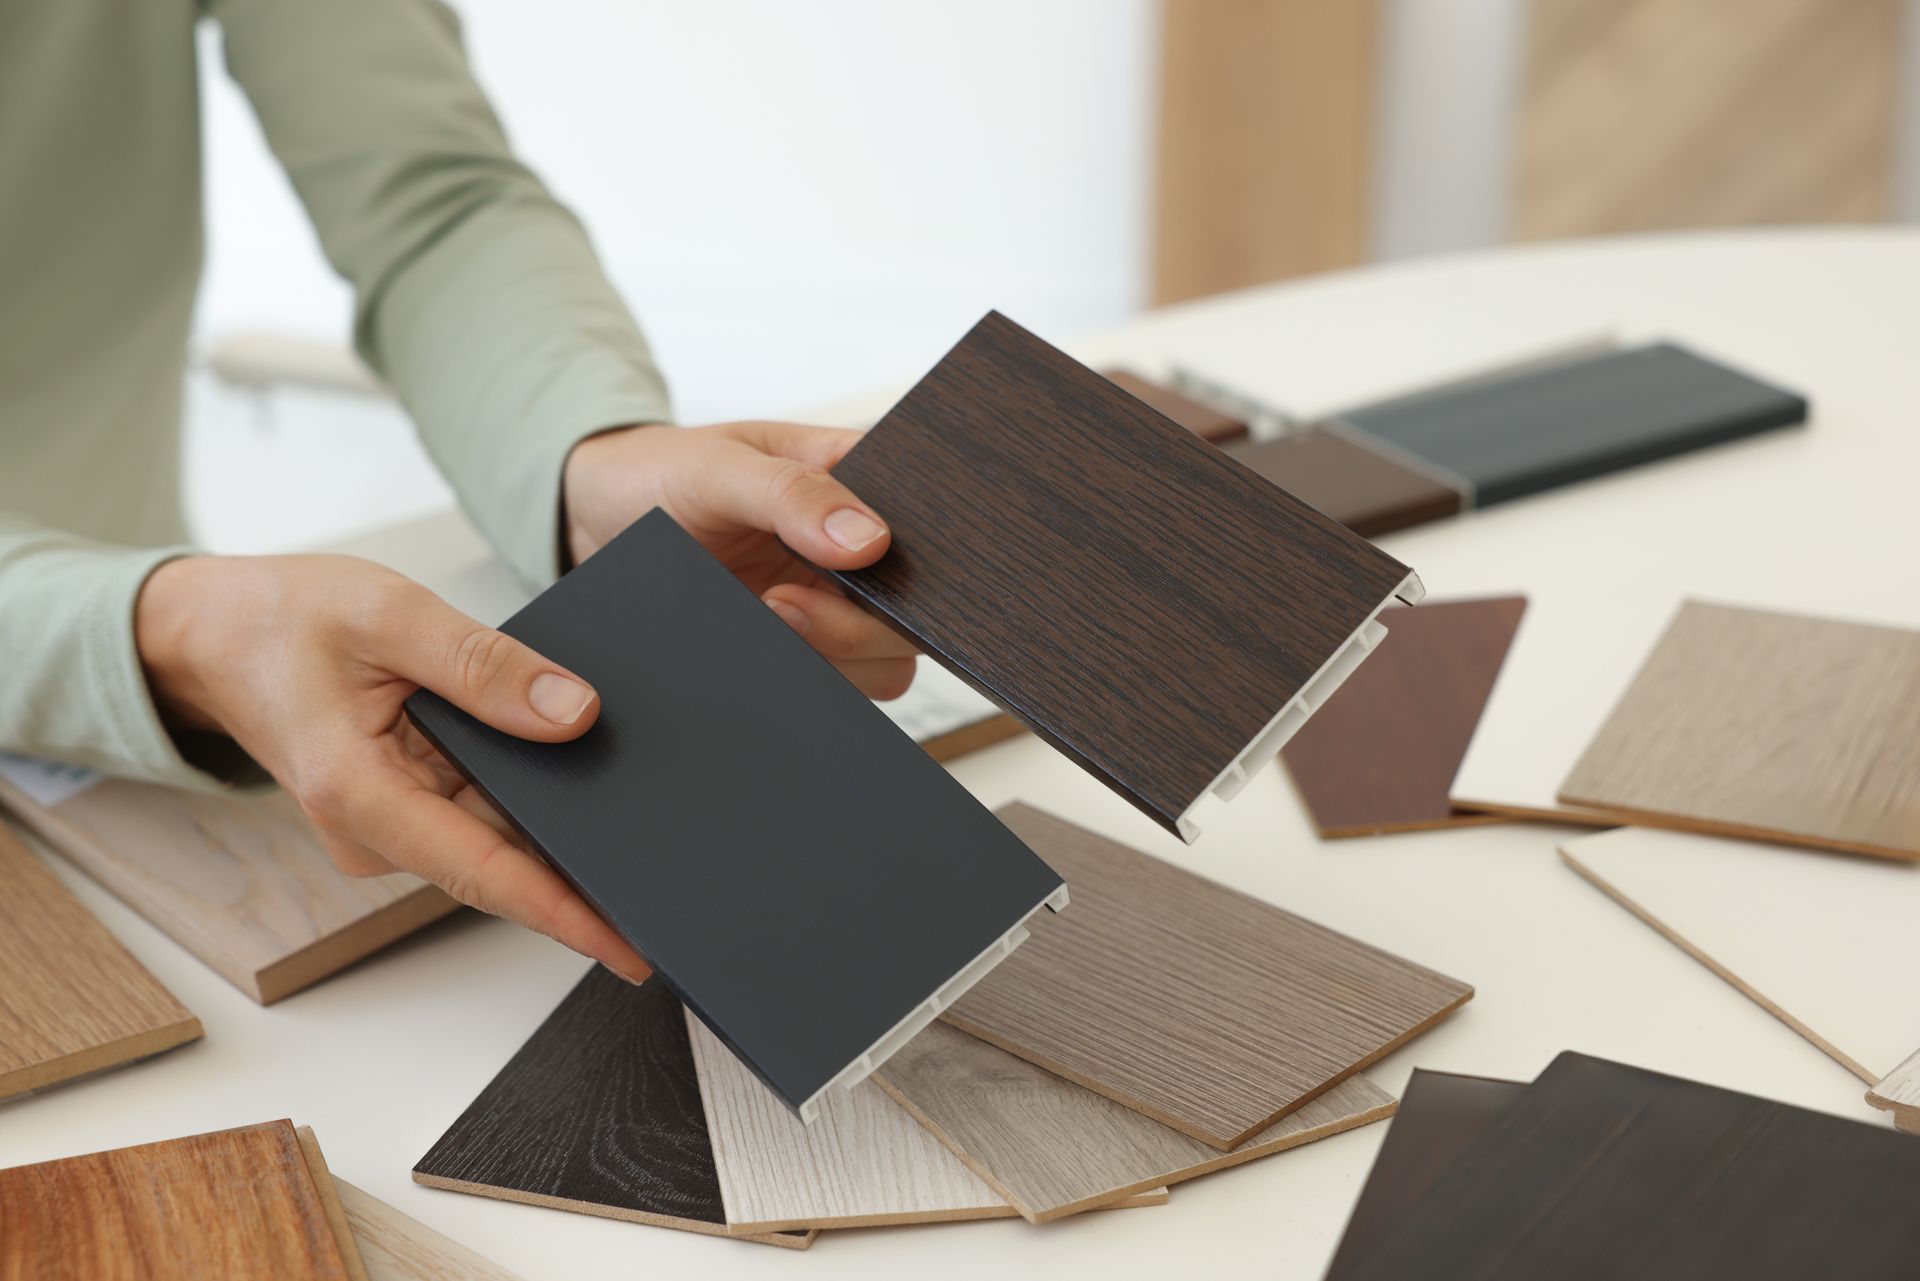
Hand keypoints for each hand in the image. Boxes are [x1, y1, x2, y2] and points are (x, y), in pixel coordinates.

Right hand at [136, 553, 650, 982]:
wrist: (211, 634)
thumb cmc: (282, 620)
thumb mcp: (390, 616)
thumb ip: (484, 666)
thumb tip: (574, 713)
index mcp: (361, 796)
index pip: (485, 872)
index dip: (564, 914)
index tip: (632, 944)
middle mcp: (377, 830)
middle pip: (503, 863)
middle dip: (588, 870)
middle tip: (682, 870)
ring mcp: (392, 823)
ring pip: (499, 836)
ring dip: (567, 831)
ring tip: (655, 818)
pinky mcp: (407, 804)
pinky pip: (482, 809)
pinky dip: (532, 797)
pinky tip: (589, 777)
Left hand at [563, 421, 916, 699]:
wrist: (594, 520)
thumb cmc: (662, 472)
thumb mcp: (720, 465)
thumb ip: (792, 493)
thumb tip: (870, 540)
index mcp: (860, 484)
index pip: (932, 528)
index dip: (922, 562)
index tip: (864, 570)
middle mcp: (860, 554)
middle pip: (916, 614)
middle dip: (860, 623)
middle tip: (783, 604)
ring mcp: (834, 606)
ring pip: (885, 662)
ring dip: (832, 656)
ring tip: (762, 617)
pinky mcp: (801, 651)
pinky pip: (833, 687)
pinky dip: (801, 680)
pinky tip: (754, 643)